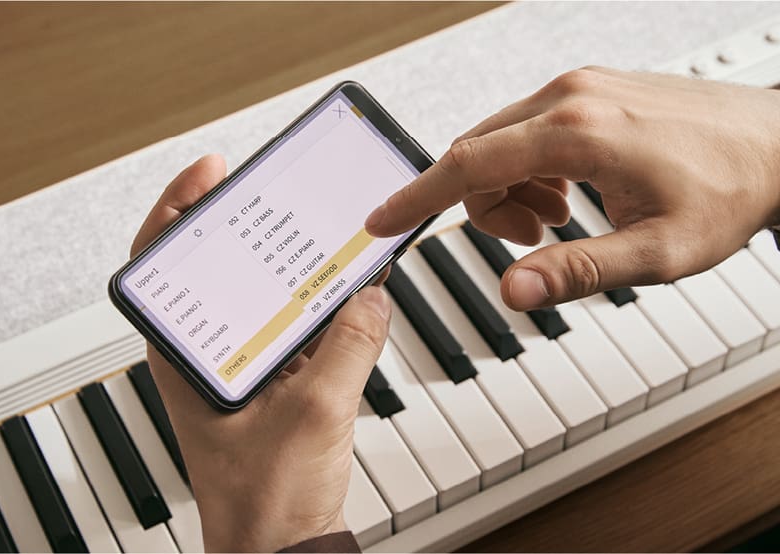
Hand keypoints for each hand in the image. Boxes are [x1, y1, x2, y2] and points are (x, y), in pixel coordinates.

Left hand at [131, 155, 391, 551]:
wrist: (283, 548)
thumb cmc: (266, 500)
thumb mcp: (315, 412)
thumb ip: (350, 345)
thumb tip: (371, 294)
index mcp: (187, 357)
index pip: (163, 262)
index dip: (180, 207)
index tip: (213, 171)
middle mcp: (212, 354)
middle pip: (221, 267)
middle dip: (250, 224)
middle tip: (278, 188)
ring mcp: (246, 366)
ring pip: (265, 297)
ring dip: (294, 269)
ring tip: (320, 234)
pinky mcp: (278, 381)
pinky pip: (298, 328)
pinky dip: (322, 307)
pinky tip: (347, 293)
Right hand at [365, 67, 779, 309]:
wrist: (778, 144)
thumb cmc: (729, 190)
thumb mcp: (657, 251)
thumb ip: (577, 272)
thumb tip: (514, 289)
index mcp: (578, 132)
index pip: (468, 164)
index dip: (415, 198)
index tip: (381, 220)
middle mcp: (569, 96)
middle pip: (478, 154)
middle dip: (483, 206)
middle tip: (531, 241)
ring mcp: (578, 87)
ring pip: (499, 141)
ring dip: (508, 188)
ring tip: (559, 219)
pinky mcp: (588, 89)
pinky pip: (527, 129)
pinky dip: (528, 167)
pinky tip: (568, 191)